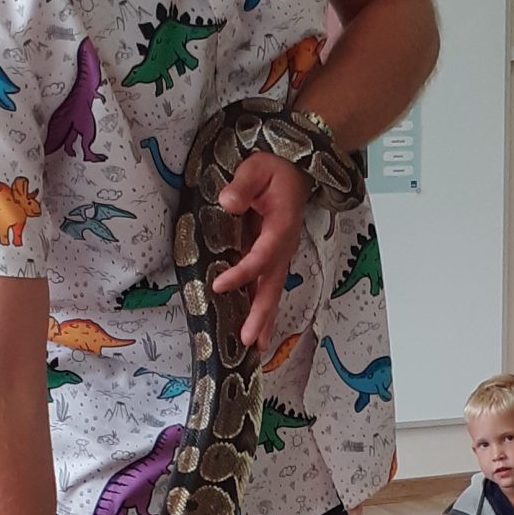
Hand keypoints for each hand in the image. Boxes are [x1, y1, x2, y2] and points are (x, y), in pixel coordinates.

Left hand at [212, 151, 308, 350]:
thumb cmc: (275, 168)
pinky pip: (267, 285)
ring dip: (264, 318)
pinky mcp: (273, 257)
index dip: (242, 273)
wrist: (294, 170)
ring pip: (273, 290)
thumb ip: (243, 184)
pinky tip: (253, 328)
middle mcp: (284, 246)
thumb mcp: (258, 167)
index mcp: (281, 226)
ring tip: (255, 346)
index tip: (219, 285)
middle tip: (249, 339)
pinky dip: (261, 308)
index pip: (261, 256)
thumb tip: (228, 202)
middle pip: (273, 284)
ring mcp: (280, 254)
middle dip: (262, 313)